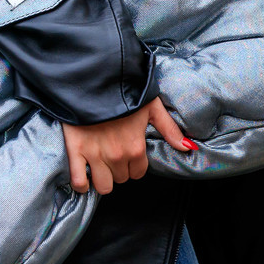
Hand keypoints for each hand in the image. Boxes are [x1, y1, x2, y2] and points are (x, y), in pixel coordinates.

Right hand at [62, 98, 195, 195]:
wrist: (93, 77)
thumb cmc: (124, 88)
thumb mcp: (151, 106)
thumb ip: (169, 129)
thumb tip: (187, 147)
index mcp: (136, 147)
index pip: (138, 173)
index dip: (134, 164)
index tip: (128, 152)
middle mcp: (117, 155)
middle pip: (121, 179)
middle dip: (119, 168)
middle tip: (113, 152)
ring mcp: (95, 155)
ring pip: (103, 186)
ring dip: (102, 178)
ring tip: (100, 164)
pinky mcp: (75, 151)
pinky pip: (78, 182)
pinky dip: (82, 184)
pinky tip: (85, 176)